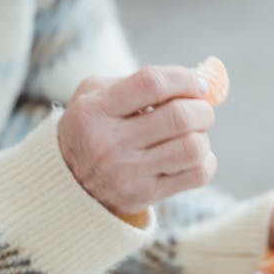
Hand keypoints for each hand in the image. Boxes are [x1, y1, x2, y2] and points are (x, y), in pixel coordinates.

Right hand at [57, 64, 216, 216]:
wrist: (68, 181)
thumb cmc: (92, 126)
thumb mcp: (96, 93)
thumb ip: (141, 80)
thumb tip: (201, 78)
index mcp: (95, 110)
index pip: (152, 83)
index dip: (185, 78)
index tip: (198, 83)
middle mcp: (109, 143)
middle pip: (179, 117)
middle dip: (202, 108)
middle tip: (200, 108)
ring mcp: (127, 173)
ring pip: (192, 147)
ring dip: (203, 135)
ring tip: (193, 132)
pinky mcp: (144, 196)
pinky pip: (196, 176)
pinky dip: (205, 160)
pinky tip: (192, 154)